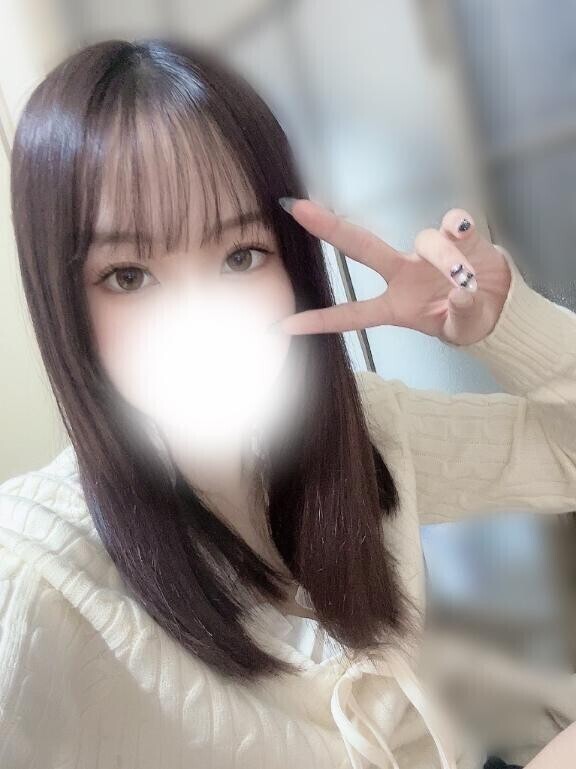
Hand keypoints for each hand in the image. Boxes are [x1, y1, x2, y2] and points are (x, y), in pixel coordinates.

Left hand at [276, 198, 511, 345]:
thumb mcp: (462, 329)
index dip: (320, 320)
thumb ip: (461, 314)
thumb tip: (460, 291)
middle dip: (329, 227)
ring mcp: (426, 252)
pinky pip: (453, 223)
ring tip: (467, 280)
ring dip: (446, 257)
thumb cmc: (470, 322)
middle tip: (297, 207)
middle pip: (361, 247)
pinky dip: (461, 230)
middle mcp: (403, 273)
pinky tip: (470, 237)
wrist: (502, 306)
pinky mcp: (457, 234)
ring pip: (425, 239)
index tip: (283, 326)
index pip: (352, 314)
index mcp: (396, 306)